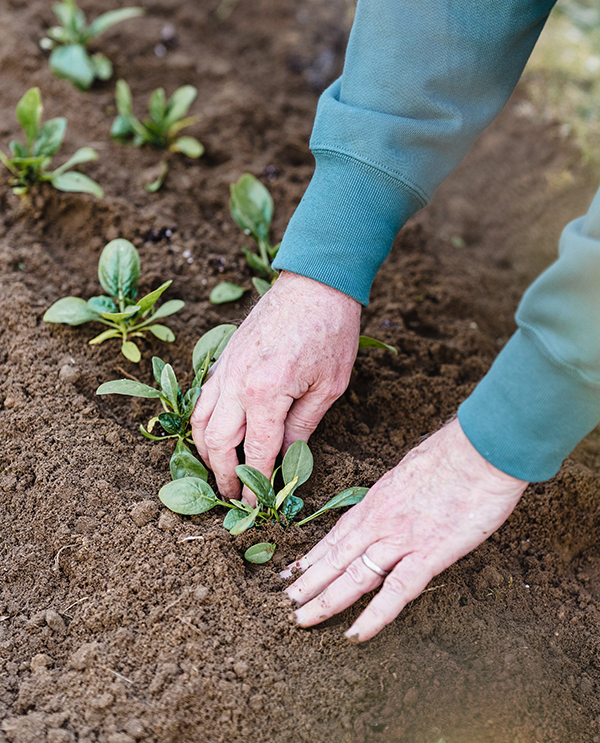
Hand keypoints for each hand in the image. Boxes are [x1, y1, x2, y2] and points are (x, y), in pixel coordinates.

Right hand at [191, 271, 360, 500]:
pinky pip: (203, 398)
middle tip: (232, 497)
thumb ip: (304, 425)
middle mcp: (237, 383)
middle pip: (216, 443)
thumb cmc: (331, 330)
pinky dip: (204, 422)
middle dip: (222, 476)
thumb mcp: (330, 385)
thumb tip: (289, 458)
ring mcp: (225, 368)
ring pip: (200, 421)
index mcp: (266, 393)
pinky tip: (216, 434)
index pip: (255, 453)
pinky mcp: (223, 357)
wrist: (315, 282)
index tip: (256, 507)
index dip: (255, 484)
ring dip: (205, 452)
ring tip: (219, 472)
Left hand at [282, 418, 526, 640]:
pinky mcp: (429, 554)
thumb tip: (398, 497)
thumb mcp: (412, 468)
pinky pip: (396, 592)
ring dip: (326, 601)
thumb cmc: (455, 453)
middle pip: (336, 557)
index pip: (337, 534)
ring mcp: (402, 539)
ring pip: (354, 576)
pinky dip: (374, 616)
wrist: (482, 449)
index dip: (314, 556)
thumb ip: (400, 490)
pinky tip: (355, 634)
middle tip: (284, 603)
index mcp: (378, 500)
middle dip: (308, 583)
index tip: (294, 572)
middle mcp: (381, 521)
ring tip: (302, 620)